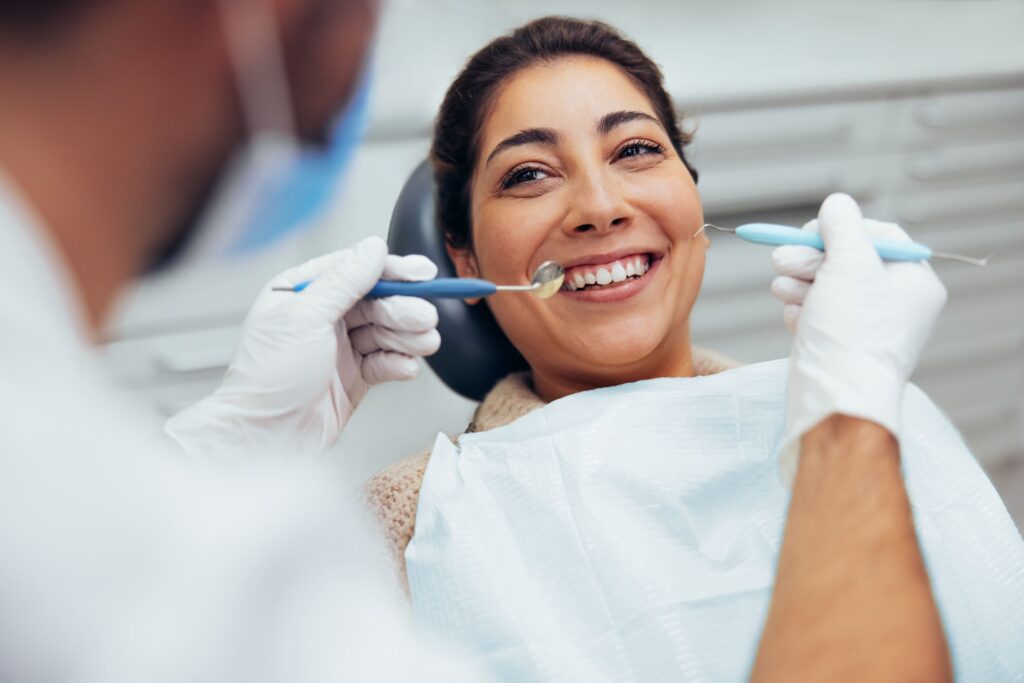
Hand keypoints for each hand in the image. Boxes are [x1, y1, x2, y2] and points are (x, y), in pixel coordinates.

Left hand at [165, 237, 440, 460]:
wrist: (266, 439)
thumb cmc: (268, 380)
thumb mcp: (305, 318)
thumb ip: (343, 281)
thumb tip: (372, 250)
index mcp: (302, 293)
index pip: (355, 270)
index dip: (391, 270)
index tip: (422, 273)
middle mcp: (322, 317)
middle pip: (377, 301)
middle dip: (403, 309)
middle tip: (424, 318)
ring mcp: (339, 348)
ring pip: (386, 331)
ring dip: (408, 336)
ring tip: (423, 343)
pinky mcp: (354, 376)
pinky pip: (386, 361)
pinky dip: (399, 363)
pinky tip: (406, 367)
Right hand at [769, 194, 945, 480]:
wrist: (834, 399)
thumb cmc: (852, 334)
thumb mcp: (851, 263)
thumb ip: (843, 225)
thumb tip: (836, 204)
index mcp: (914, 283)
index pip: (879, 235)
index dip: (841, 229)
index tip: (813, 233)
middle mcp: (894, 305)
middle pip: (846, 259)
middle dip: (810, 258)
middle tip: (783, 261)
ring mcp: (864, 326)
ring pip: (824, 285)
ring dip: (798, 281)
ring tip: (784, 290)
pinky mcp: (837, 344)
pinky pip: (815, 312)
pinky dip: (800, 310)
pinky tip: (796, 319)